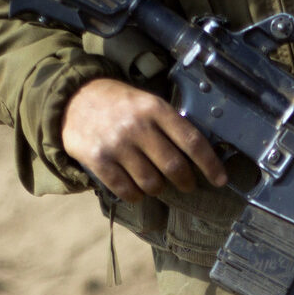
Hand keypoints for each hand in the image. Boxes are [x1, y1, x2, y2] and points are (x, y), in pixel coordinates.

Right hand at [62, 78, 228, 202]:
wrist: (73, 98)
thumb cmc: (118, 103)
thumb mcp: (146, 101)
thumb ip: (168, 124)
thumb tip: (197, 157)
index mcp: (155, 108)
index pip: (191, 141)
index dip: (210, 164)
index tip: (220, 180)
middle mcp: (138, 126)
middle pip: (173, 167)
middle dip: (185, 182)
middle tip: (187, 185)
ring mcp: (117, 144)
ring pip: (151, 182)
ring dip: (158, 189)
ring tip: (156, 185)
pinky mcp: (98, 159)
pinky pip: (125, 189)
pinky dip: (135, 195)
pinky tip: (136, 191)